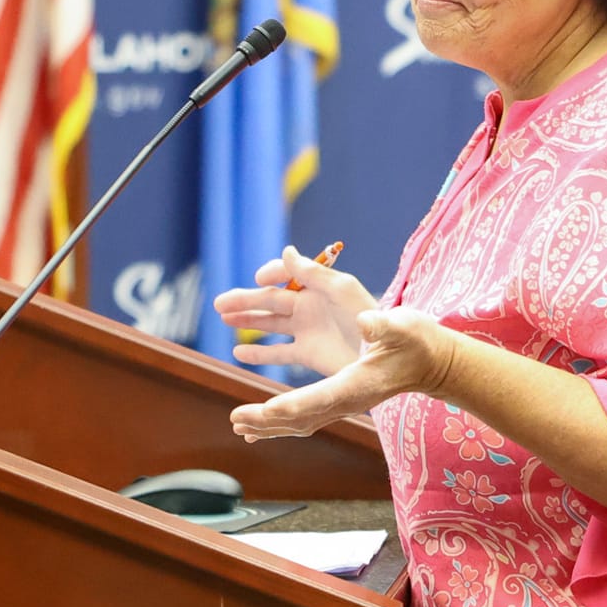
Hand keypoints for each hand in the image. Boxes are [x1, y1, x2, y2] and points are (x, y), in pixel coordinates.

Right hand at [211, 245, 377, 378]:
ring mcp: (307, 330)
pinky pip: (278, 353)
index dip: (271, 273)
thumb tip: (287, 252)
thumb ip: (315, 273)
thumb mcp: (343, 290)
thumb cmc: (370, 316)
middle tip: (218, 303)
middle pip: (270, 300)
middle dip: (245, 299)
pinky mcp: (308, 355)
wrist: (387, 352)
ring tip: (223, 318)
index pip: (288, 273)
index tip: (259, 280)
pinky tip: (238, 351)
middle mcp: (309, 306)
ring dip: (246, 320)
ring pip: (269, 323)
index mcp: (318, 286)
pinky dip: (259, 353)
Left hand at [229, 307, 458, 440]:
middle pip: (303, 416)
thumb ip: (385, 324)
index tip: (269, 410)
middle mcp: (348, 400)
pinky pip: (302, 414)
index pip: (324, 397)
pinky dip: (278, 420)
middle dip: (268, 419)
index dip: (296, 404)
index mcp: (360, 383)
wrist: (431, 364)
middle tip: (237, 419)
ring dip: (267, 424)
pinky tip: (257, 427)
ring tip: (238, 425)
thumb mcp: (405, 327)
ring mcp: (341, 403)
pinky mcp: (337, 398)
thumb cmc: (419, 343)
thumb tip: (366, 321)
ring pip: (299, 420)